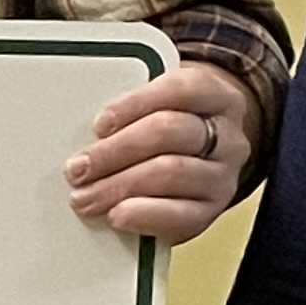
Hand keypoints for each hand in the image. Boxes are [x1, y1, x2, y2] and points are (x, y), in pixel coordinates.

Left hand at [65, 59, 253, 240]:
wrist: (201, 164)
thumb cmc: (170, 131)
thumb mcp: (158, 107)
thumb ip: (130, 111)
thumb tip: (79, 127)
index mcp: (216, 96)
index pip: (180, 89)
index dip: (134, 105)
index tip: (98, 124)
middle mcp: (227, 136)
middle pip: (169, 132)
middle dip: (115, 151)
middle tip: (78, 168)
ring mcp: (222, 176)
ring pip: (171, 172)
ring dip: (119, 185)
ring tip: (85, 197)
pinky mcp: (212, 212)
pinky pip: (180, 215)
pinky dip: (144, 215)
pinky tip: (117, 214)